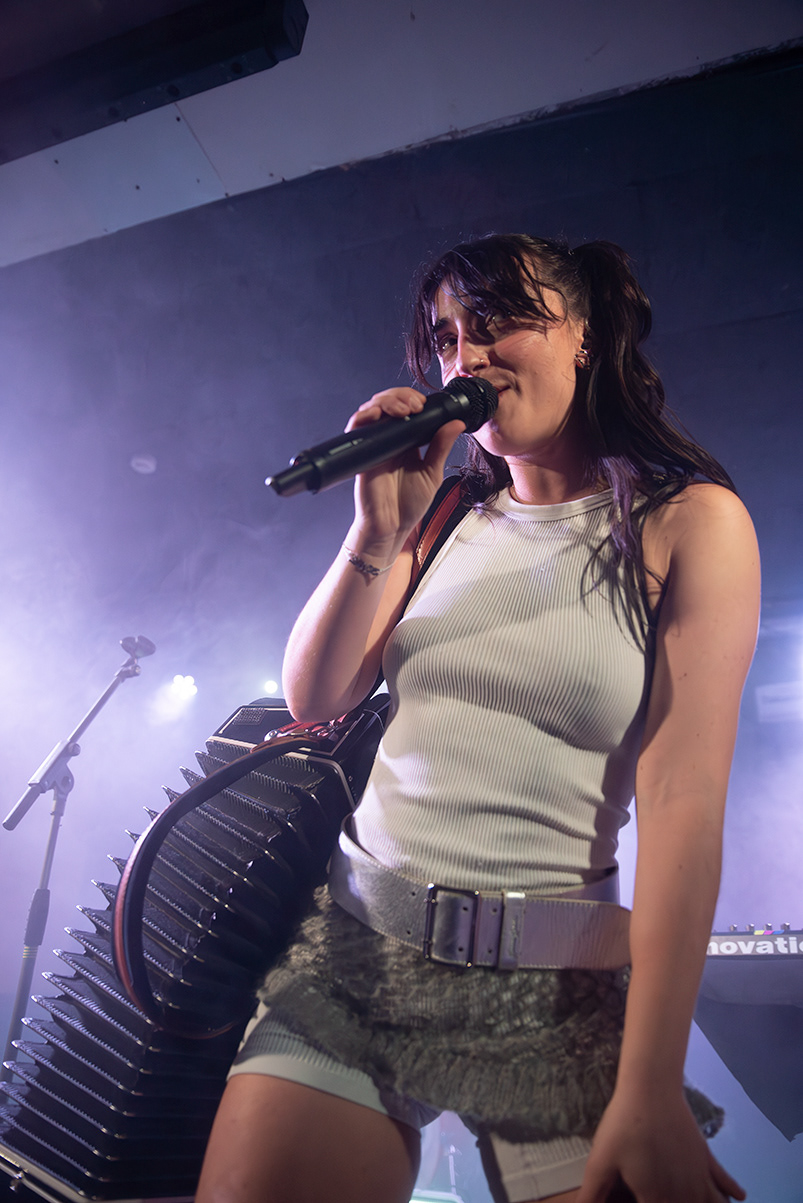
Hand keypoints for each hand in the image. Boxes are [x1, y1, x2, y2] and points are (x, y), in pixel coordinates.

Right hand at [346, 387, 465, 549]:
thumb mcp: (432, 472)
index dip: (412, 398)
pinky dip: (365, 415)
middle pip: (388, 403)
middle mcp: (388, 440)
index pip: (405, 408)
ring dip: (387, 401)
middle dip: (401, 396)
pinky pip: (357, 427)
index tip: (425, 404)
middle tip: (417, 405)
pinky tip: (379, 415)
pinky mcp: (361, 453)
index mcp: (406, 442)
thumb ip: (441, 447)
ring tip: (405, 409)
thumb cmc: (409, 505)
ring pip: (372, 409)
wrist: (392, 527)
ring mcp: (374, 445)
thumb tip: (456, 423)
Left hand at [577, 1089, 745, 1202]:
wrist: (651, 1088)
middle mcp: (683, 1194)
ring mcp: (699, 1176)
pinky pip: (724, 1182)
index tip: (642, 1202)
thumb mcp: (601, 1161)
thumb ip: (592, 1194)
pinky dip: (732, 1192)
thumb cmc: (623, 1125)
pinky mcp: (705, 1157)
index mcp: (657, 1199)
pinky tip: (739, 1198)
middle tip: (664, 1197)